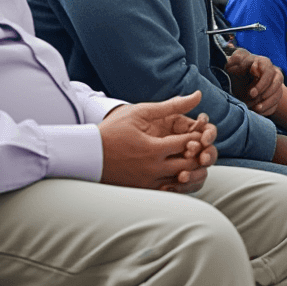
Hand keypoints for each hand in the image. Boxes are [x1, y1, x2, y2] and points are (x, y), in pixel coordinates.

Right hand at [99, 94, 217, 192]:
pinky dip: (177, 182)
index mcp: (154, 149)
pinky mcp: (143, 190)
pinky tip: (175, 171)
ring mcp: (148, 182)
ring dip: (190, 170)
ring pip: (181, 181)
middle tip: (197, 147)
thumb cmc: (112, 130)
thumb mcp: (140, 112)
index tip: (196, 132)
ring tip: (188, 158)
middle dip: (198, 155)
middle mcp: (153, 169)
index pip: (190, 144)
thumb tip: (198, 95)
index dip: (198, 137)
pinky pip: (169, 190)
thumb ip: (171, 106)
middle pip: (190, 165)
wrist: (88, 154)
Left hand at [225, 48, 283, 116]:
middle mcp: (272, 72)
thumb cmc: (234, 69)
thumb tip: (243, 63)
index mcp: (263, 63)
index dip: (262, 84)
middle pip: (277, 83)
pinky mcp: (273, 95)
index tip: (251, 93)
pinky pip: (276, 104)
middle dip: (266, 95)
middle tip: (255, 103)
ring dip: (268, 104)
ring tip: (256, 109)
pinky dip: (268, 109)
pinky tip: (258, 112)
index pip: (268, 72)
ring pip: (278, 94)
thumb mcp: (233, 63)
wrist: (235, 78)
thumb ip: (237, 61)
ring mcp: (275, 84)